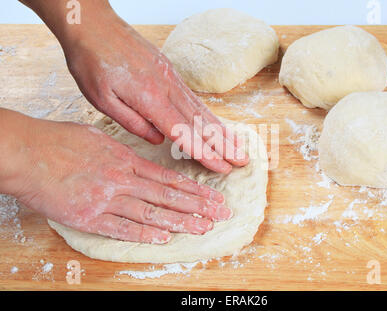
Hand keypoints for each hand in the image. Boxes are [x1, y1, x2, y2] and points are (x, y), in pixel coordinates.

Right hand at [2, 111, 230, 243]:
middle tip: (221, 215)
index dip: (195, 190)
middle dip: (198, 207)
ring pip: (151, 213)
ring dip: (179, 222)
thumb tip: (140, 157)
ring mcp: (106, 198)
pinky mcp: (88, 216)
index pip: (169, 179)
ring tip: (202, 228)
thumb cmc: (59, 141)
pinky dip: (143, 234)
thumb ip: (122, 150)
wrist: (26, 152)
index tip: (214, 197)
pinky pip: (120, 228)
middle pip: (168, 196)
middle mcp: (122, 179)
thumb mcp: (99, 137)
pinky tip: (163, 238)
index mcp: (126, 160)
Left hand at [60, 6, 247, 173]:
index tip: (223, 167)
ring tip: (238, 145)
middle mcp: (167, 88)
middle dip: (223, 145)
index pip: (184, 133)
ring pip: (202, 109)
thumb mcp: (101, 99)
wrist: (93, 25)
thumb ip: (132, 122)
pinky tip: (216, 123)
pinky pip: (194, 97)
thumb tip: (158, 140)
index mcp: (150, 98)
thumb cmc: (92, 61)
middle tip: (242, 160)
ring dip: (222, 130)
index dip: (205, 152)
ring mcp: (172, 78)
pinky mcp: (170, 71)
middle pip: (201, 122)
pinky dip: (209, 113)